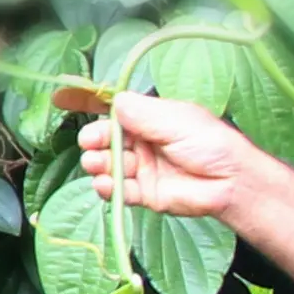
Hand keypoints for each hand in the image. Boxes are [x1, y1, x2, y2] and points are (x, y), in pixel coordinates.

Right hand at [76, 91, 258, 220]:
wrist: (231, 182)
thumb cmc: (210, 143)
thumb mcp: (174, 119)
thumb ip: (140, 112)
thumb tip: (113, 102)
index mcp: (151, 118)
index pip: (114, 108)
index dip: (87, 103)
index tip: (61, 100)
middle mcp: (144, 142)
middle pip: (106, 138)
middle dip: (94, 139)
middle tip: (91, 142)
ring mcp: (144, 168)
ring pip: (109, 164)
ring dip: (99, 163)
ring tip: (99, 164)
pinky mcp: (146, 194)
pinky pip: (120, 191)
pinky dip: (108, 188)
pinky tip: (105, 185)